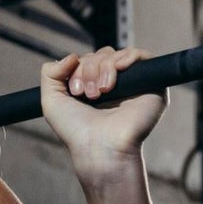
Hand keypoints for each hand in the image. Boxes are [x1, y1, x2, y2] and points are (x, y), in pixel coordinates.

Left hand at [40, 47, 166, 186]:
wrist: (99, 148)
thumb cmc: (77, 131)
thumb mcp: (51, 101)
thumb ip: (50, 72)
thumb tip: (72, 55)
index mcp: (94, 88)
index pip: (87, 59)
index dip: (78, 67)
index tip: (75, 91)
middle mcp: (114, 86)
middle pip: (102, 55)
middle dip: (89, 68)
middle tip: (89, 94)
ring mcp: (133, 85)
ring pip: (117, 55)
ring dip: (104, 67)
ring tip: (101, 92)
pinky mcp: (152, 86)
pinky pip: (142, 56)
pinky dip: (128, 56)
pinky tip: (119, 69)